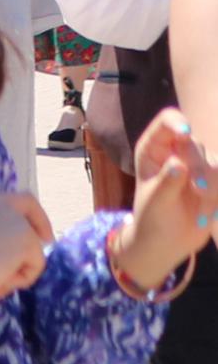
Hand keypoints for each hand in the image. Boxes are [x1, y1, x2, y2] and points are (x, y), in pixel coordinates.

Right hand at [0, 188, 55, 311]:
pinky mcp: (27, 239)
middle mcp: (0, 204)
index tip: (38, 233)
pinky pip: (36, 265)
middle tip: (44, 248)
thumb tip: (19, 255)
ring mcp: (15, 220)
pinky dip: (22, 278)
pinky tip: (1, 279)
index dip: (33, 215)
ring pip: (35, 247)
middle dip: (41, 229)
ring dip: (22, 267)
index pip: (18, 199)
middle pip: (32, 210)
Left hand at [117, 108, 217, 295]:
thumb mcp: (156, 202)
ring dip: (213, 187)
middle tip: (199, 190)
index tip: (185, 134)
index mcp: (154, 149)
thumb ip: (167, 182)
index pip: (168, 121)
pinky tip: (210, 217)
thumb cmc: (152, 218)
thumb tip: (178, 165)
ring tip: (202, 213)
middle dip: (201, 168)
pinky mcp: (215, 180)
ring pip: (217, 163)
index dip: (178, 123)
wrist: (168, 242)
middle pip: (197, 145)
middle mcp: (176, 151)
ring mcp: (198, 164)